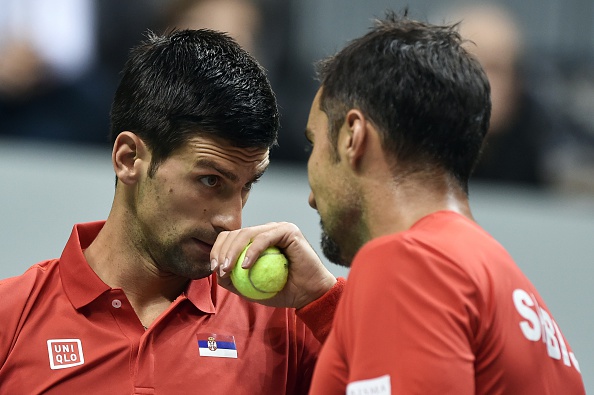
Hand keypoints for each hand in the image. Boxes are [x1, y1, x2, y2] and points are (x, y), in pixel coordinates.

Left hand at [210, 222, 336, 308]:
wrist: (311, 294)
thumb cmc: (286, 291)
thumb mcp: (254, 289)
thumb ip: (236, 281)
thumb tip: (216, 273)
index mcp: (259, 240)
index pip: (232, 238)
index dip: (219, 250)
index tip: (214, 269)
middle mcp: (268, 230)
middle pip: (236, 233)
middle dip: (221, 250)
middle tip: (219, 270)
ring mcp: (278, 229)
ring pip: (247, 233)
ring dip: (232, 251)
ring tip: (227, 269)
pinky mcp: (289, 231)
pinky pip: (264, 238)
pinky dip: (252, 251)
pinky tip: (244, 265)